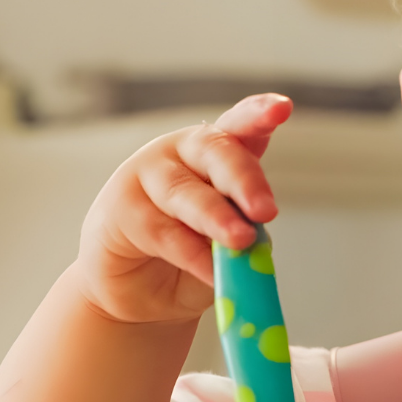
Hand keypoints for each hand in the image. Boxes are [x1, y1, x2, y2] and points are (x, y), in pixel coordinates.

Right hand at [74, 94, 292, 324]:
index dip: (258, 114)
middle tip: (266, 211)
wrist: (139, 293)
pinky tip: (213, 273)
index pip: (239, 125)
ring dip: (216, 218)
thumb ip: (244, 232)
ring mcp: (146, 175)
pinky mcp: (120, 209)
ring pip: (185, 192)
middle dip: (243, 179)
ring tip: (241, 242)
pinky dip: (192, 255)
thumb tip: (258, 240)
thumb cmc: (190, 257)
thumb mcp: (227, 242)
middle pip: (214, 151)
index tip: (281, 108)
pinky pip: (162, 231)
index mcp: (216, 153)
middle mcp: (180, 153)